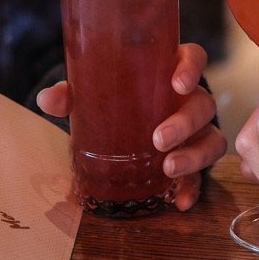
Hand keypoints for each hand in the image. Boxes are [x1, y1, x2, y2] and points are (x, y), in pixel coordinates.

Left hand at [36, 43, 225, 210]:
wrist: (117, 131)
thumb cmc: (113, 101)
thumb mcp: (93, 94)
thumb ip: (72, 94)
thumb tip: (47, 98)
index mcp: (169, 72)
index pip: (193, 58)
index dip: (191, 68)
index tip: (177, 83)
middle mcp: (190, 100)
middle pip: (203, 105)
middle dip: (185, 122)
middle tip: (158, 139)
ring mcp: (196, 132)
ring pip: (212, 139)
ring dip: (194, 155)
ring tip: (168, 169)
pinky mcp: (193, 162)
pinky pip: (202, 175)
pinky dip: (193, 188)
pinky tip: (179, 201)